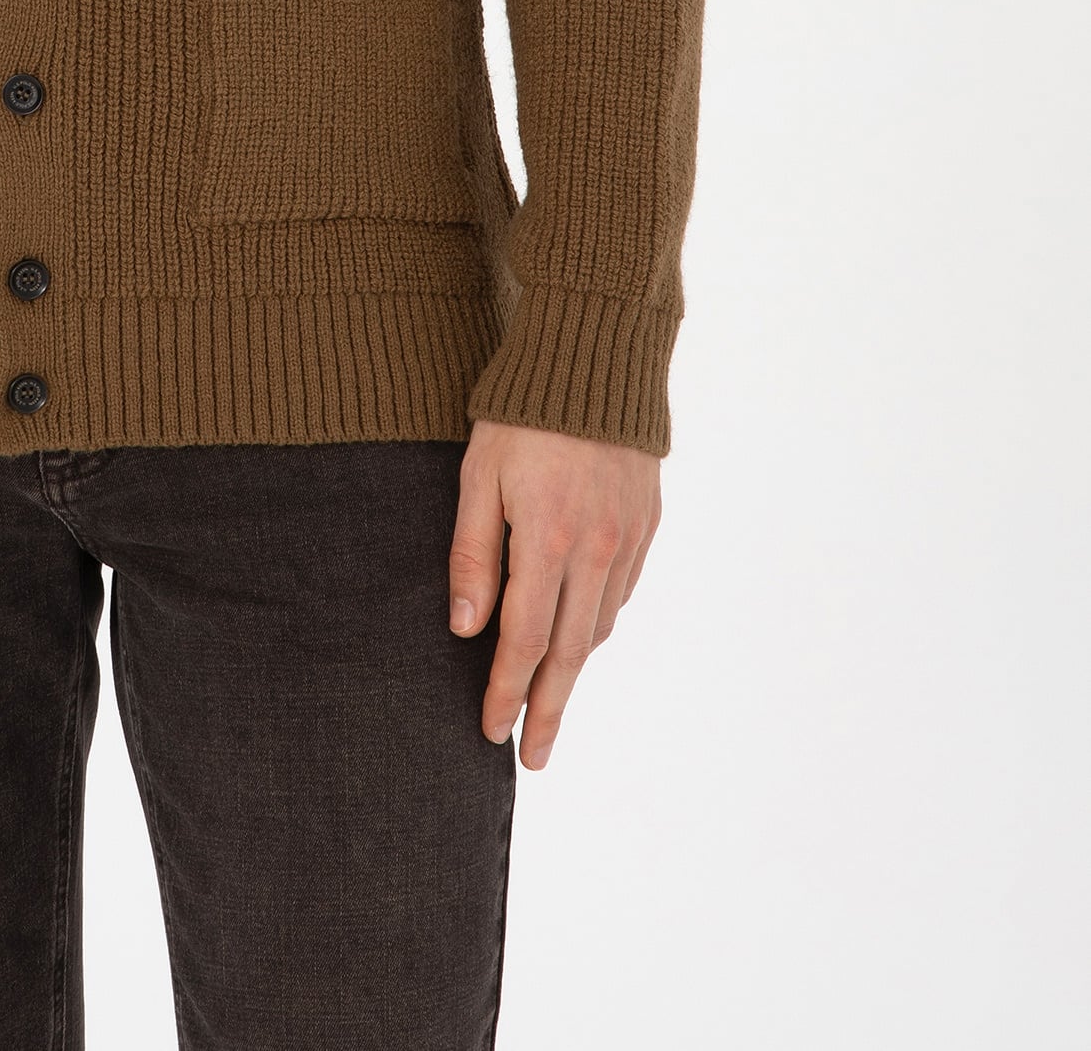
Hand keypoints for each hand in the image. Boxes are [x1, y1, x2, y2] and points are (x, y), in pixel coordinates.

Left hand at [448, 419, 659, 767]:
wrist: (596, 356)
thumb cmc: (520, 413)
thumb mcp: (478, 477)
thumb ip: (473, 556)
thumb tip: (467, 631)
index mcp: (549, 540)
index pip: (526, 641)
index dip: (507, 692)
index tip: (492, 732)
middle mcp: (597, 550)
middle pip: (570, 653)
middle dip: (548, 710)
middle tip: (534, 757)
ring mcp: (628, 539)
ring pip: (599, 627)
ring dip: (573, 670)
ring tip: (548, 701)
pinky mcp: (647, 524)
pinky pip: (621, 594)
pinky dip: (597, 624)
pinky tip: (579, 636)